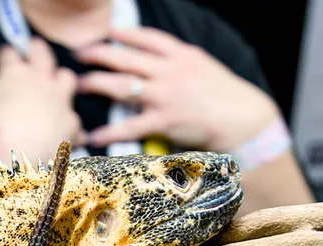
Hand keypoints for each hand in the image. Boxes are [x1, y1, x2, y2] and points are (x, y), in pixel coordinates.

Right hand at [0, 37, 84, 164]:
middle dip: (38, 51)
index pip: (9, 55)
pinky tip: (69, 131)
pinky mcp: (72, 121)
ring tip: (58, 83)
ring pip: (66, 79)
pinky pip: (75, 120)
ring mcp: (59, 99)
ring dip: (62, 80)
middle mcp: (40, 80)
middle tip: (34, 48)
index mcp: (13, 74)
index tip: (5, 55)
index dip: (6, 55)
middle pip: (42, 55)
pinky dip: (71, 126)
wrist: (23, 153)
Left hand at [75, 26, 280, 151]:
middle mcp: (170, 72)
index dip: (124, 33)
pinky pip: (129, 127)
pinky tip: (93, 135)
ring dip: (96, 84)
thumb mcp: (201, 66)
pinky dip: (109, 132)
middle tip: (79, 54)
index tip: (107, 32)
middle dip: (99, 54)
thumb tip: (153, 57)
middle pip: (126, 58)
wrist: (243, 119)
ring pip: (122, 86)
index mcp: (182, 55)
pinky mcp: (164, 121)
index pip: (147, 37)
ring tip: (79, 85)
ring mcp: (165, 96)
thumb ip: (177, 60)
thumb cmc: (223, 94)